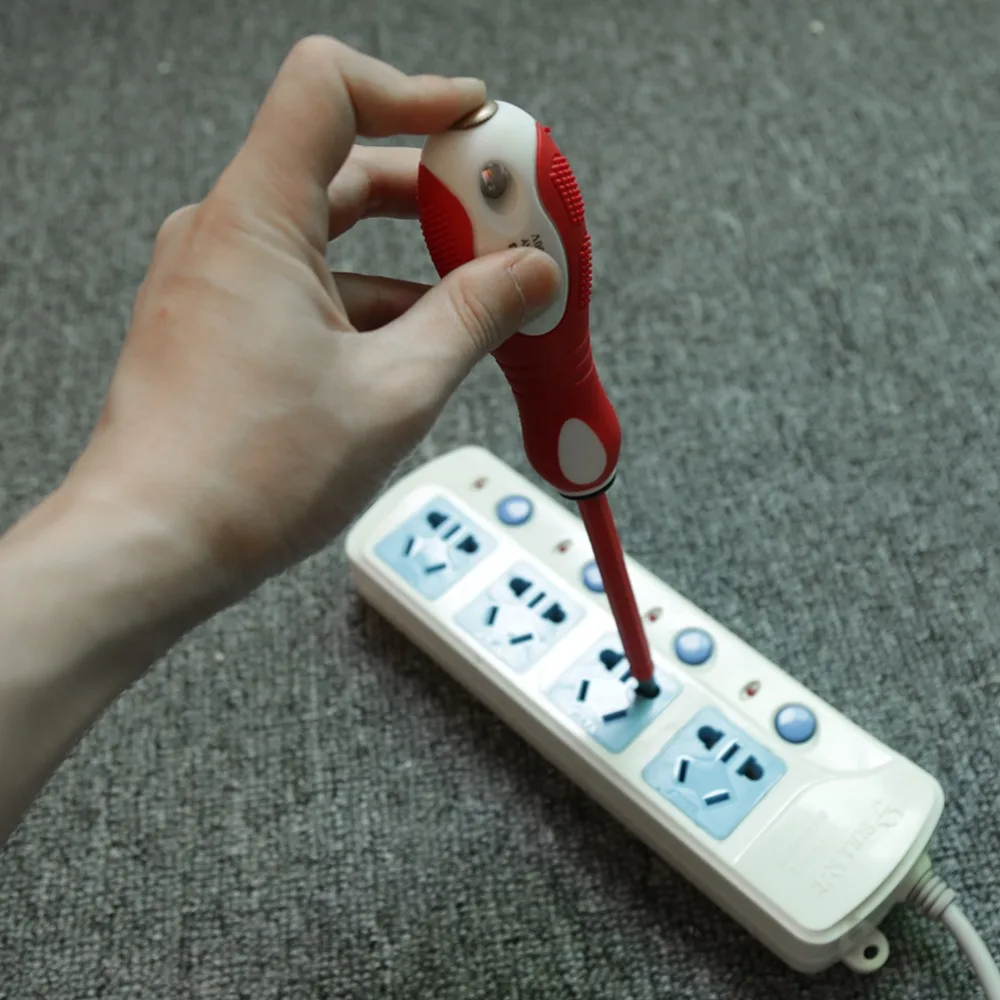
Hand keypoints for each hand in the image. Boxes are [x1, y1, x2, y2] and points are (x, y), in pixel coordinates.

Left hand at [71, 35, 559, 608]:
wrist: (155, 548)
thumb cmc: (245, 477)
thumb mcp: (393, 391)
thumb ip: (473, 317)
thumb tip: (527, 276)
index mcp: (257, 218)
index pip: (331, 89)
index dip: (416, 94)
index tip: (479, 128)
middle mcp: (227, 233)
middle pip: (349, 168)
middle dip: (440, 199)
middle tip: (510, 238)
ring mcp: (222, 280)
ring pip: (335, 236)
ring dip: (414, 261)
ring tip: (486, 303)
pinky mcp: (226, 324)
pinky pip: (312, 284)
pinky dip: (374, 302)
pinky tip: (426, 344)